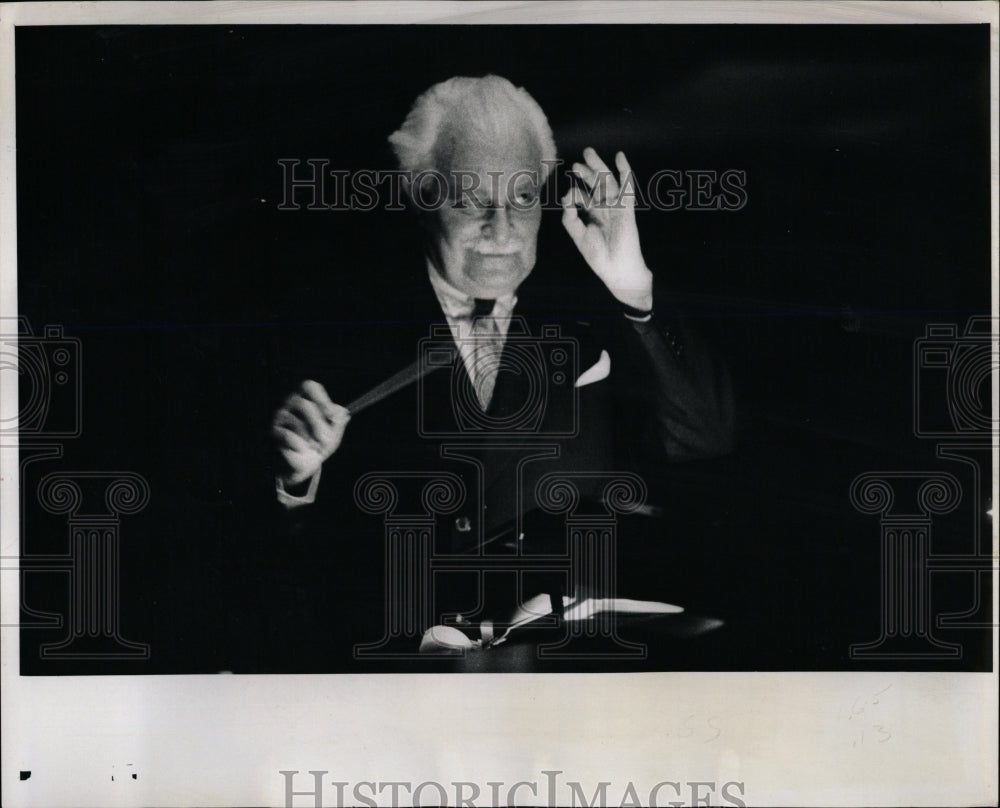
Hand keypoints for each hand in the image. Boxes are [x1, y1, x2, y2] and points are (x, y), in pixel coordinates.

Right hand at [271, 380, 350, 486]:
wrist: (303, 466)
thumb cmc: (319, 445)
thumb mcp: (333, 434)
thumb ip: (338, 423)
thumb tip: (344, 413)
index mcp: (306, 398)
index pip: (309, 387)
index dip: (322, 400)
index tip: (332, 417)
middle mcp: (290, 404)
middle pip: (304, 405)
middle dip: (318, 425)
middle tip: (326, 440)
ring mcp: (280, 417)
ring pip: (297, 422)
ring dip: (311, 437)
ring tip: (317, 447)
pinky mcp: (274, 432)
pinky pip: (288, 436)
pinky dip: (300, 445)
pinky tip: (303, 450)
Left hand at [561, 147, 652, 310]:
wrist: (617, 269)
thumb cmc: (599, 256)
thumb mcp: (579, 236)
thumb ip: (570, 218)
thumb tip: (566, 197)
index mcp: (593, 216)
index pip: (583, 198)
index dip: (574, 194)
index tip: (568, 198)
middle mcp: (605, 209)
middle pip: (595, 185)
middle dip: (586, 172)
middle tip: (576, 162)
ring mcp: (616, 207)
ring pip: (608, 182)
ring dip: (599, 168)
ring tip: (588, 154)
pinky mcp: (626, 208)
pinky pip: (627, 187)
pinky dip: (624, 171)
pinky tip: (619, 157)